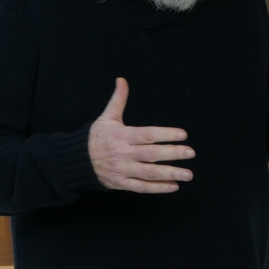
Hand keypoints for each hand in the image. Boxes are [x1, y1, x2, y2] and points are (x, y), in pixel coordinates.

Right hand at [88, 78, 194, 192]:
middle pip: (151, 154)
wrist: (78, 160)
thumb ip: (118, 99)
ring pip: (149, 173)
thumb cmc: (97, 136)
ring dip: (170, 173)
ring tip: (188, 174)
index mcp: (122, 136)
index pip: (147, 135)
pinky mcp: (122, 184)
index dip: (165, 134)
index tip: (183, 134)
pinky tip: (174, 186)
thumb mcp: (107, 116)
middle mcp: (123, 154)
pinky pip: (142, 187)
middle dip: (173, 154)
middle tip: (191, 152)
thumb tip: (122, 79)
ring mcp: (123, 170)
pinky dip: (158, 188)